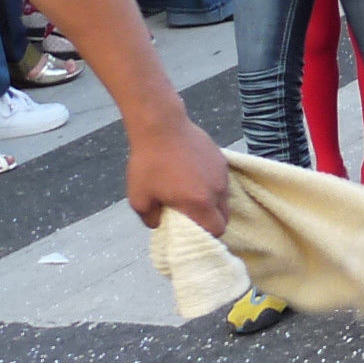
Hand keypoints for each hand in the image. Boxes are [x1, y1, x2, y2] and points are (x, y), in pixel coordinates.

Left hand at [125, 106, 231, 237]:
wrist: (161, 126)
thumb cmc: (148, 163)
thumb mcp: (139, 198)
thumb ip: (151, 219)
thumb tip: (160, 223)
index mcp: (199, 203)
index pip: (216, 230)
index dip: (207, 236)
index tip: (193, 234)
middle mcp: (217, 190)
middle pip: (224, 216)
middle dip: (211, 221)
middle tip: (192, 217)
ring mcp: (222, 174)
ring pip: (224, 198)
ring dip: (212, 203)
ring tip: (192, 194)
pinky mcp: (221, 159)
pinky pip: (221, 181)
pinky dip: (212, 185)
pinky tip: (193, 176)